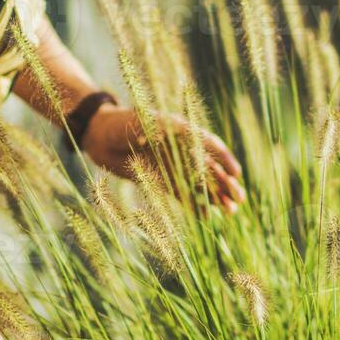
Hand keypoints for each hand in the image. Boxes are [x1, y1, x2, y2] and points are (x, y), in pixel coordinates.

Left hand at [83, 105, 245, 212]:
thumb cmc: (118, 124)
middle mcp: (181, 149)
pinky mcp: (163, 181)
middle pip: (208, 167)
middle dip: (225, 183)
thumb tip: (165, 133)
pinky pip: (182, 195)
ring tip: (232, 211)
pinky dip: (195, 205)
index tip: (236, 172)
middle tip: (239, 198)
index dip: (223, 158)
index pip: (207, 144)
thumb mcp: (134, 122)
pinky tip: (207, 217)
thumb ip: (150, 128)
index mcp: (180, 131)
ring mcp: (173, 166)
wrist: (100, 137)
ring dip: (216, 196)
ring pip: (200, 183)